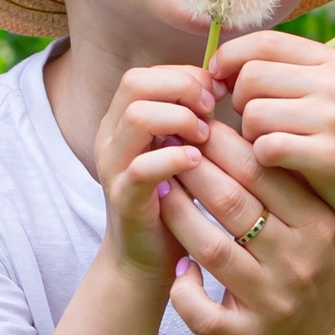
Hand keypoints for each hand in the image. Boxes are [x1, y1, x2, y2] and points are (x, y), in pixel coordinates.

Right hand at [93, 59, 219, 280]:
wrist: (146, 260)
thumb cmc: (175, 201)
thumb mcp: (182, 150)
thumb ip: (192, 119)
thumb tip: (223, 85)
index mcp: (122, 122)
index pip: (147, 74)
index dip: (185, 76)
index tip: (216, 95)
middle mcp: (111, 138)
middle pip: (135, 83)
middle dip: (181, 88)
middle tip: (211, 111)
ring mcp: (113, 168)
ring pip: (137, 116)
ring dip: (179, 119)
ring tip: (205, 137)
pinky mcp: (123, 198)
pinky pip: (142, 167)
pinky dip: (174, 158)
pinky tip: (197, 162)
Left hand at [158, 135, 334, 334]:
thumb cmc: (317, 271)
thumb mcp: (318, 223)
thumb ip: (288, 184)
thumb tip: (240, 125)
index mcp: (317, 224)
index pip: (262, 171)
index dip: (221, 144)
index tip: (194, 125)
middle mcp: (297, 260)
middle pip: (232, 203)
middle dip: (191, 169)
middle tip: (165, 145)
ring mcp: (273, 302)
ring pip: (210, 249)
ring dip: (178, 216)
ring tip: (160, 190)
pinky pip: (203, 312)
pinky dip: (183, 289)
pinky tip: (177, 267)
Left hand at [217, 30, 334, 229]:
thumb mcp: (320, 94)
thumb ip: (280, 74)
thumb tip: (217, 64)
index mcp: (330, 61)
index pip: (263, 42)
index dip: (229, 57)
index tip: (216, 78)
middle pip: (251, 77)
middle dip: (239, 103)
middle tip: (253, 123)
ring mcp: (334, 117)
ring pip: (254, 114)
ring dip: (250, 135)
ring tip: (270, 144)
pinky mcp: (328, 154)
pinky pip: (266, 147)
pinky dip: (262, 159)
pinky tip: (277, 164)